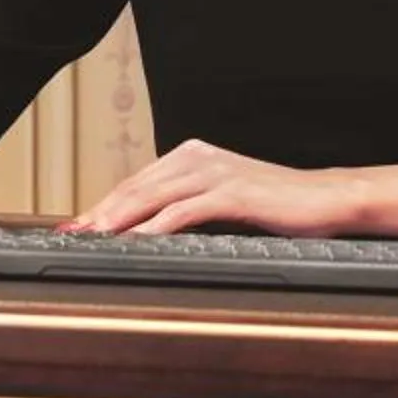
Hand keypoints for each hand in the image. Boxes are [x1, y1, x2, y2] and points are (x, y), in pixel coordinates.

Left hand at [65, 139, 358, 237]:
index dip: (102, 205)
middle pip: (135, 188)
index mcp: (191, 157)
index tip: (75, 227)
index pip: (135, 183)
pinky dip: (156, 226)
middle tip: (70, 235)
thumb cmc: (278, 206)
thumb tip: (151, 231)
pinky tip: (137, 241)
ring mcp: (214, 172)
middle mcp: (197, 158)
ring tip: (92, 237)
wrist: (327, 199)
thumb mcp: (224, 202)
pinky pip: (184, 211)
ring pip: (152, 196)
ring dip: (118, 218)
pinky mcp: (232, 192)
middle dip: (100, 212)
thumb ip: (190, 207)